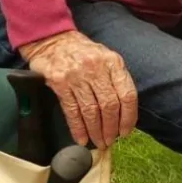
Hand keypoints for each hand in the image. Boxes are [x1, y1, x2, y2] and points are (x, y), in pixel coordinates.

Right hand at [21, 30, 137, 149]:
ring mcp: (77, 75)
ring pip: (91, 110)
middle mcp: (96, 68)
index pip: (127, 94)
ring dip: (95, 131)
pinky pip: (72, 110)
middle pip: (109, 105)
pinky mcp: (59, 83)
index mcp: (113, 62)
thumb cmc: (83, 52)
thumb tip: (124, 112)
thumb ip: (116, 80)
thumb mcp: (106, 58)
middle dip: (111, 128)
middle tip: (110, 141)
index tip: (126, 131)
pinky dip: (78, 128)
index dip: (128, 117)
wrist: (53, 40)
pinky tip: (81, 138)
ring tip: (98, 142)